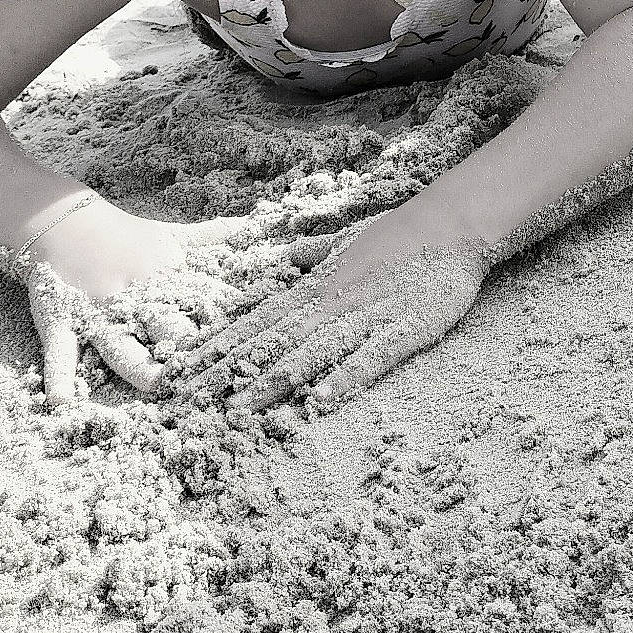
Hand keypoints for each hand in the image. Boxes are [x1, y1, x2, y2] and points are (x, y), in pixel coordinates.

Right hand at [19, 201, 255, 408]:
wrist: (62, 221)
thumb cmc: (124, 234)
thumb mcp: (170, 234)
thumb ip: (212, 236)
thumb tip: (252, 226)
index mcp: (166, 280)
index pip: (203, 304)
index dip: (228, 324)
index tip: (254, 340)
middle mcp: (135, 299)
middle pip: (167, 328)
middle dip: (189, 350)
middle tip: (213, 374)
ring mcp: (97, 314)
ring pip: (120, 346)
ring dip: (138, 366)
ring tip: (156, 386)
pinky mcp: (62, 323)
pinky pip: (59, 353)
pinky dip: (58, 377)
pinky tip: (61, 403)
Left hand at [178, 217, 492, 413]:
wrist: (452, 222)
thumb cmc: (399, 233)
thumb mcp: (346, 241)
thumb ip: (311, 257)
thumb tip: (278, 261)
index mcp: (317, 286)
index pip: (257, 320)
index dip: (218, 345)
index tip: (180, 367)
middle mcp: (332, 302)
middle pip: (272, 341)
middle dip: (228, 372)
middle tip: (188, 399)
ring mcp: (368, 316)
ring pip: (313, 352)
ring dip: (274, 381)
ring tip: (239, 410)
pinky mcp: (405, 329)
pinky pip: (372, 358)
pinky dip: (346, 378)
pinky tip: (322, 401)